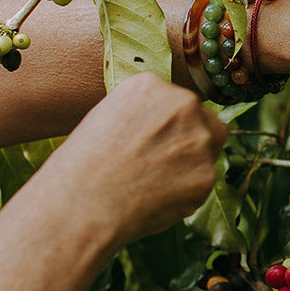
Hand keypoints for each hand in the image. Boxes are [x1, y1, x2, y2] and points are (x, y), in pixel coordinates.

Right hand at [30, 73, 226, 246]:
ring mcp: (199, 139)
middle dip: (187, 141)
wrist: (81, 205)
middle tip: (159, 165)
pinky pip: (202, 182)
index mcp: (151, 85)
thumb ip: (144, 115)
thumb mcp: (107, 119)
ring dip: (190, 165)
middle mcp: (182, 103)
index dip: (166, 126)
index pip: (176, 101)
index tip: (149, 144)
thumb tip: (168, 127)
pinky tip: (156, 199)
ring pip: (208, 151)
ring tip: (152, 183)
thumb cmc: (81, 167)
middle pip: (203, 120)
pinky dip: (185, 193)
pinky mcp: (206, 174)